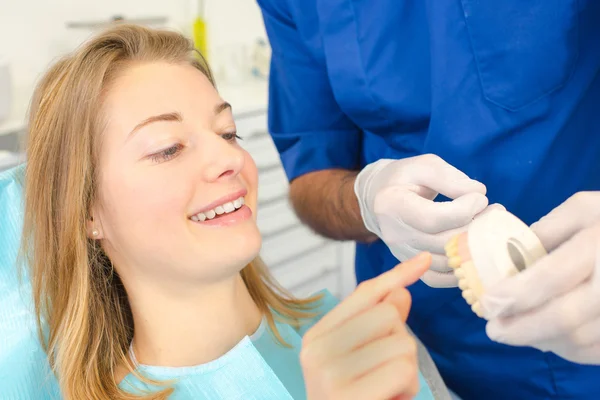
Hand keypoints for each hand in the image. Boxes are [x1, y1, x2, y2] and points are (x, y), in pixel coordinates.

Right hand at [301, 253, 431, 399]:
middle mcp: (316, 349)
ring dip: (406, 371)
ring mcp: (329, 371)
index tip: (423, 261)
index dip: (397, 277)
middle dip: (400, 345)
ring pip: (402, 343)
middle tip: (383, 374)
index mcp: (317, 336)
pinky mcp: (349, 395)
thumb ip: (377, 325)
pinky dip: (407, 388)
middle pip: (389, 316)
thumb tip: (401, 293)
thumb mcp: (362, 362)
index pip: (364, 294)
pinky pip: (404, 370)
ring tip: (384, 392)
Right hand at [354, 154, 489, 286]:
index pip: (433, 219)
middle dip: (476, 228)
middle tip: (494, 211)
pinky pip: (438, 279)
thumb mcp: (423, 166)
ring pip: (444, 262)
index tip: (480, 198)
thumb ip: (450, 177)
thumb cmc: (403, 178)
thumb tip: (479, 194)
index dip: (464, 211)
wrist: (378, 198)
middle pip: (442, 243)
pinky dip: (460, 269)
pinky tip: (474, 250)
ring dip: (474, 247)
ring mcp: (401, 253)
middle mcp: (394, 234)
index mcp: (392, 205)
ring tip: (488, 227)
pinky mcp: (410, 264)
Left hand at [481, 192, 599, 364]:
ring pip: (581, 340)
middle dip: (522, 329)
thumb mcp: (585, 209)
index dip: (516, 295)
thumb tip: (508, 258)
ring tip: (516, 332)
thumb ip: (547, 230)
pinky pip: (598, 351)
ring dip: (541, 341)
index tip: (487, 304)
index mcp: (599, 244)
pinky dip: (568, 349)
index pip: (552, 276)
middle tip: (494, 330)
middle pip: (565, 319)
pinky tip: (547, 338)